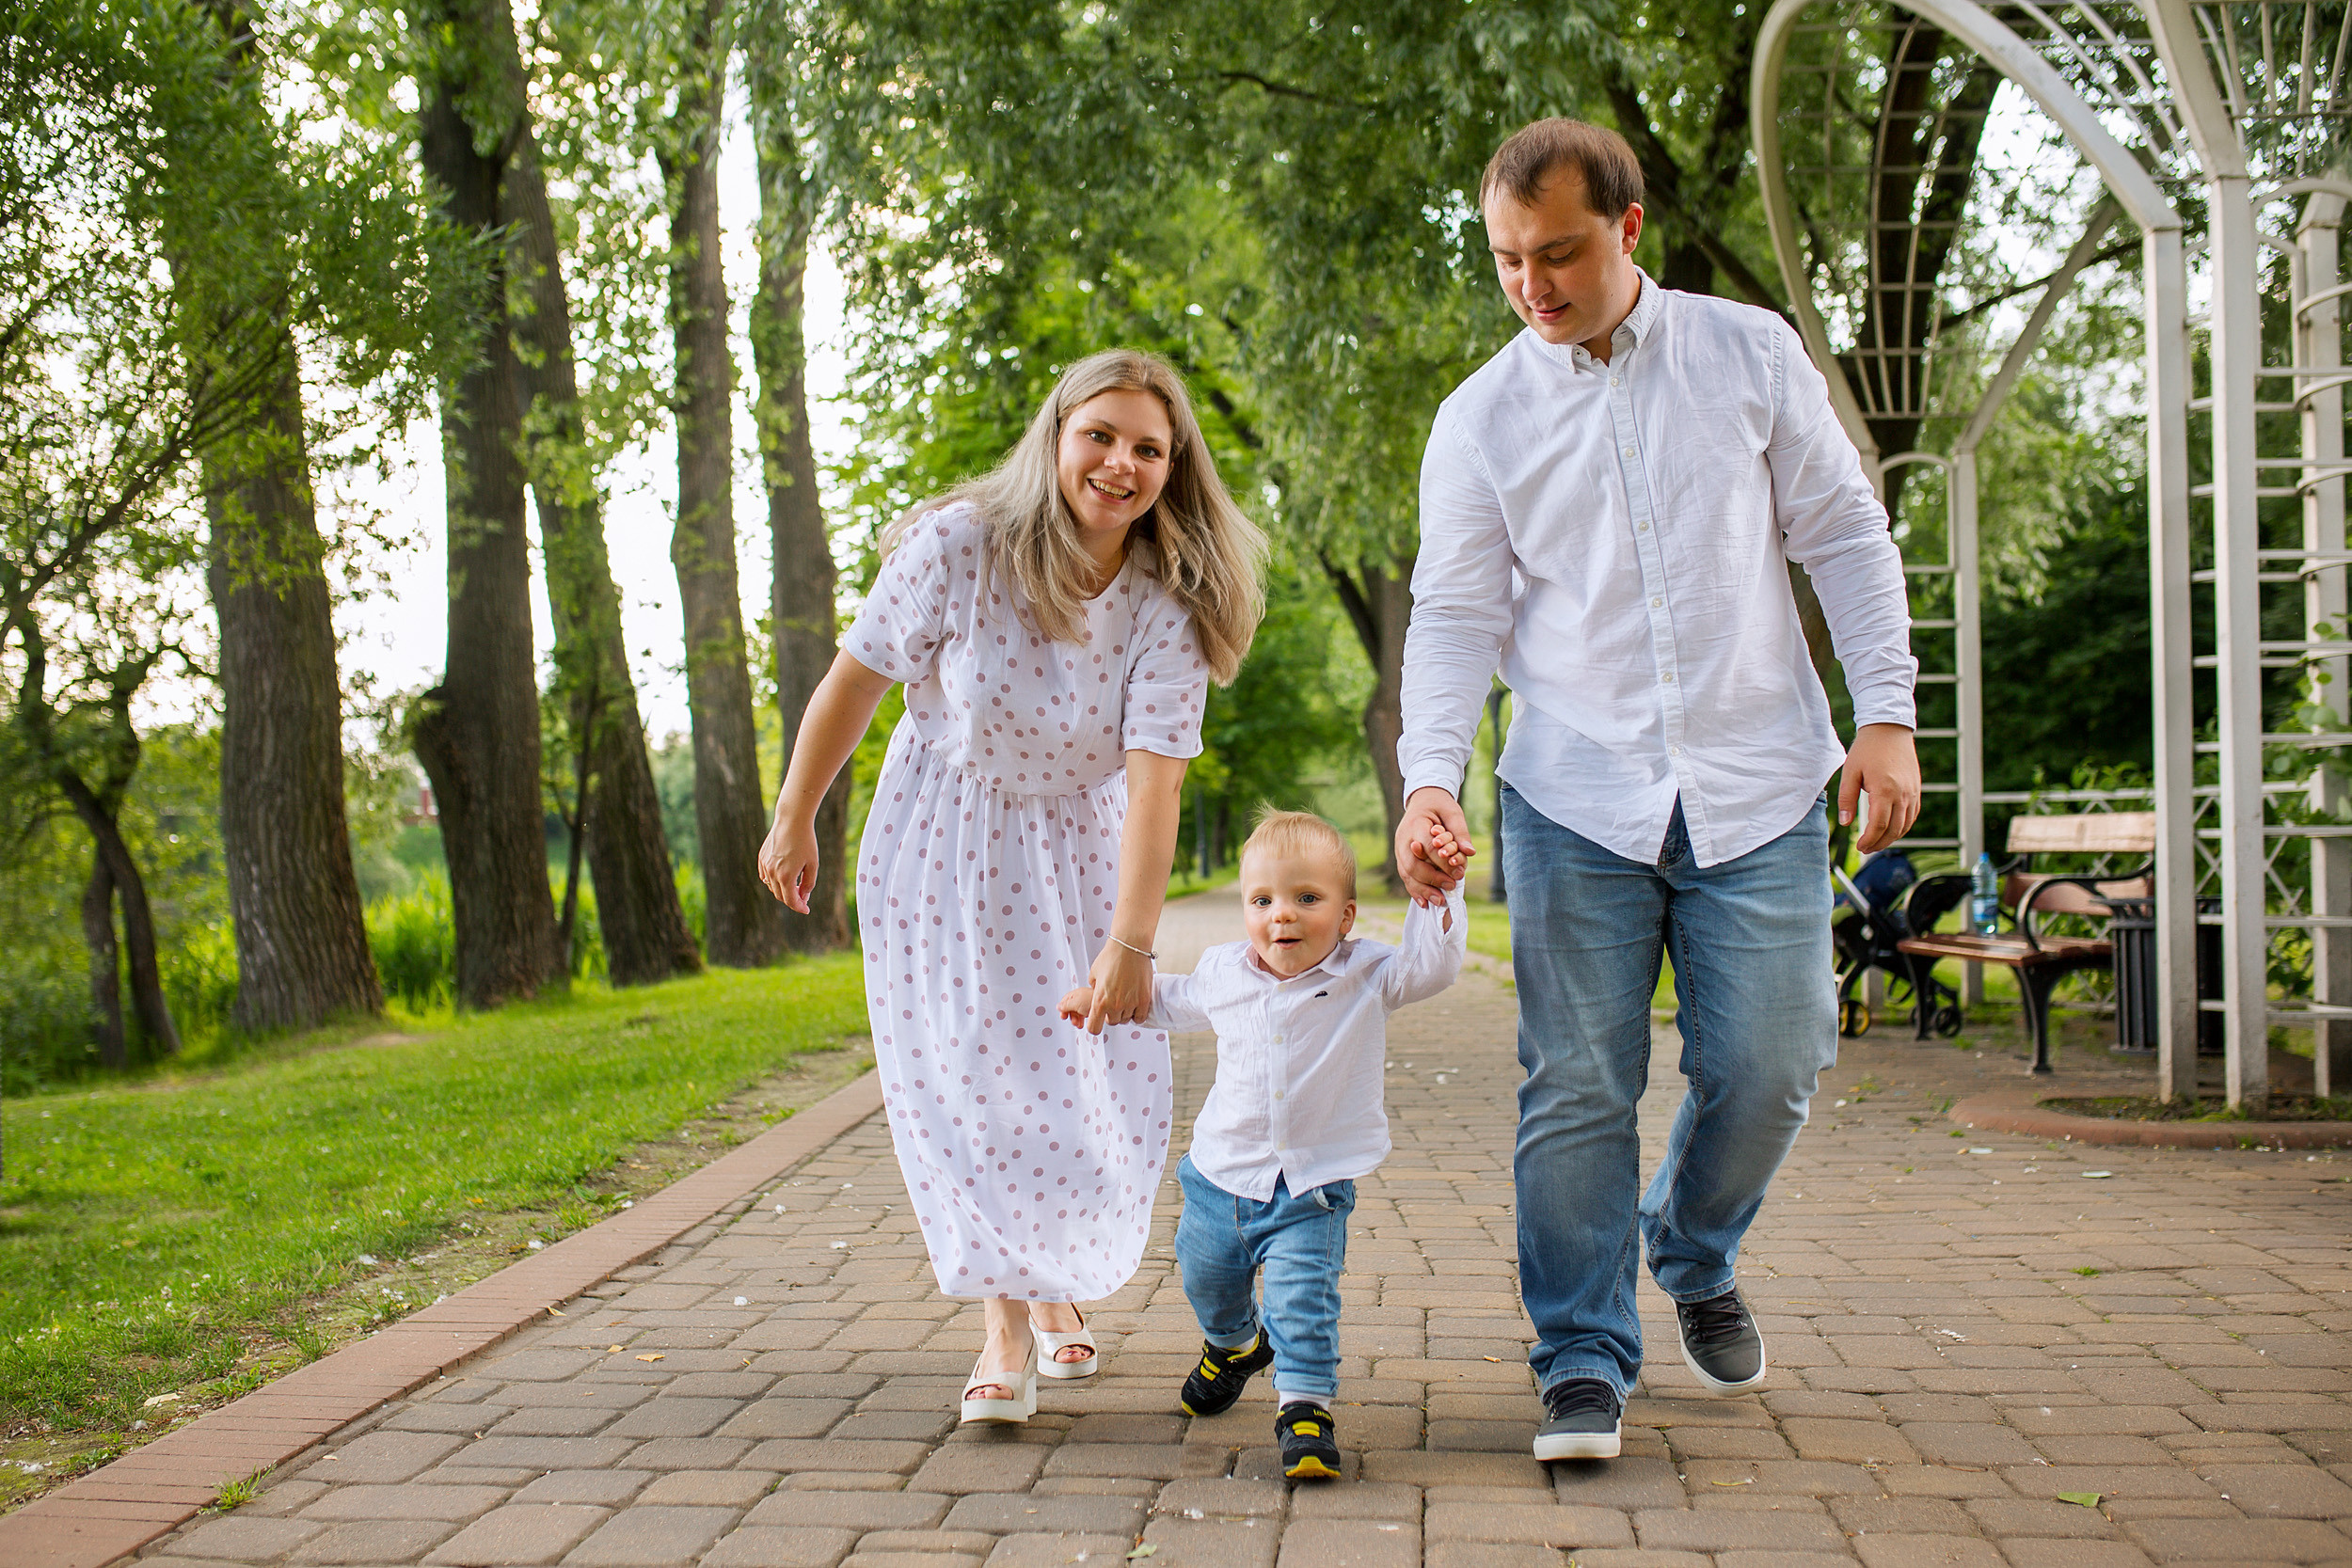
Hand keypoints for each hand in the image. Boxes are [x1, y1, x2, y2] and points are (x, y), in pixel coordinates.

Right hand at [758, 814, 817, 911]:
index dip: (799, 907)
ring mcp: (765, 865)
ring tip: (796, 886)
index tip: (807, 910)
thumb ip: (808, 883)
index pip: (791, 901)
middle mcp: (772, 873)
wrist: (792, 820)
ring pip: (772, 887)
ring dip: (783, 890)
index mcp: (786, 876)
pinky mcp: (762, 858)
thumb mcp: (813, 864)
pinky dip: (774, 881)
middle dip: (792, 900)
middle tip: (803, 898)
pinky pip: (766, 876)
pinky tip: (784, 877)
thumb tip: (803, 897)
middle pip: (781, 896)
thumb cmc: (806, 841)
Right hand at [1057, 985, 1094, 1027]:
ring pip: (1078, 1012)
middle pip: (1071, 1008)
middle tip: (1073, 1021)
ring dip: (1076, 1020)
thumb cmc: (1091, 1001)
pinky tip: (1084, 1023)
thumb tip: (1059, 1007)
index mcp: (1076, 994)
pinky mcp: (1093, 1009)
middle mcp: (1081, 998)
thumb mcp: (1075, 1003)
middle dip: (1070, 1016)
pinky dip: (1083, 1020)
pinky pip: (1084, 1015)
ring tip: (1078, 1024)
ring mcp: (1088, 1003)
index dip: (1063, 1009)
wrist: (1107, 1004)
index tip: (1063, 1016)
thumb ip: (1066, 1005)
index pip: (1065, 1001)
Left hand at [1084, 942, 1153, 1033]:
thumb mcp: (1094, 974)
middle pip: (1112, 1022)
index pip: (1094, 1028)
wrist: (1129, 946)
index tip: (1097, 1021)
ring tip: (1125, 999)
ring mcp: (1130, 1003)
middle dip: (1111, 1015)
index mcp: (1099, 1000)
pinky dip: (1137, 1014)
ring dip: (1124, 1013)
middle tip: (1113, 1003)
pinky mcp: (1144, 999)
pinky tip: (1135, 1005)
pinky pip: (1140, 1017)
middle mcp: (1114, 1005)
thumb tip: (1096, 994)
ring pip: (1126, 1019)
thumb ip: (1094, 989)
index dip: (1094, 1026)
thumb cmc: (1111, 957)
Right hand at [1395, 787, 1473, 905]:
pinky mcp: (1401, 858)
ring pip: (1407, 874)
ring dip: (1423, 889)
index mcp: (1415, 824)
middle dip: (1433, 879)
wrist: (1422, 800)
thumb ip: (1460, 831)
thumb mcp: (1453, 812)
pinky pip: (1406, 877)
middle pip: (1413, 864)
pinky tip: (1425, 903)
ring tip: (1440, 901)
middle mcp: (1403, 839)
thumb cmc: (1439, 806)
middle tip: (1451, 886)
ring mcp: (1399, 849)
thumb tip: (1469, 852)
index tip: (1460, 873)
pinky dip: (1415, 891)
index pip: (1428, 847)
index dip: (1443, 862)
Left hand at [1839, 722, 1920, 853]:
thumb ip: (1847, 799)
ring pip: (1905, 825)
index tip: (1859, 847)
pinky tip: (1891, 830)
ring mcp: (1912, 793)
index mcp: (1884, 791)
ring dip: (1891, 838)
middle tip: (1865, 849)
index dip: (1869, 840)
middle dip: (1879, 843)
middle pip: (1894, 830)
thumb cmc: (1867, 749)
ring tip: (1876, 843)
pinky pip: (1913, 815)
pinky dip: (1903, 827)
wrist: (1889, 730)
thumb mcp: (1850, 772)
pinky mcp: (1917, 790)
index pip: (1879, 826)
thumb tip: (1846, 823)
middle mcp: (1902, 794)